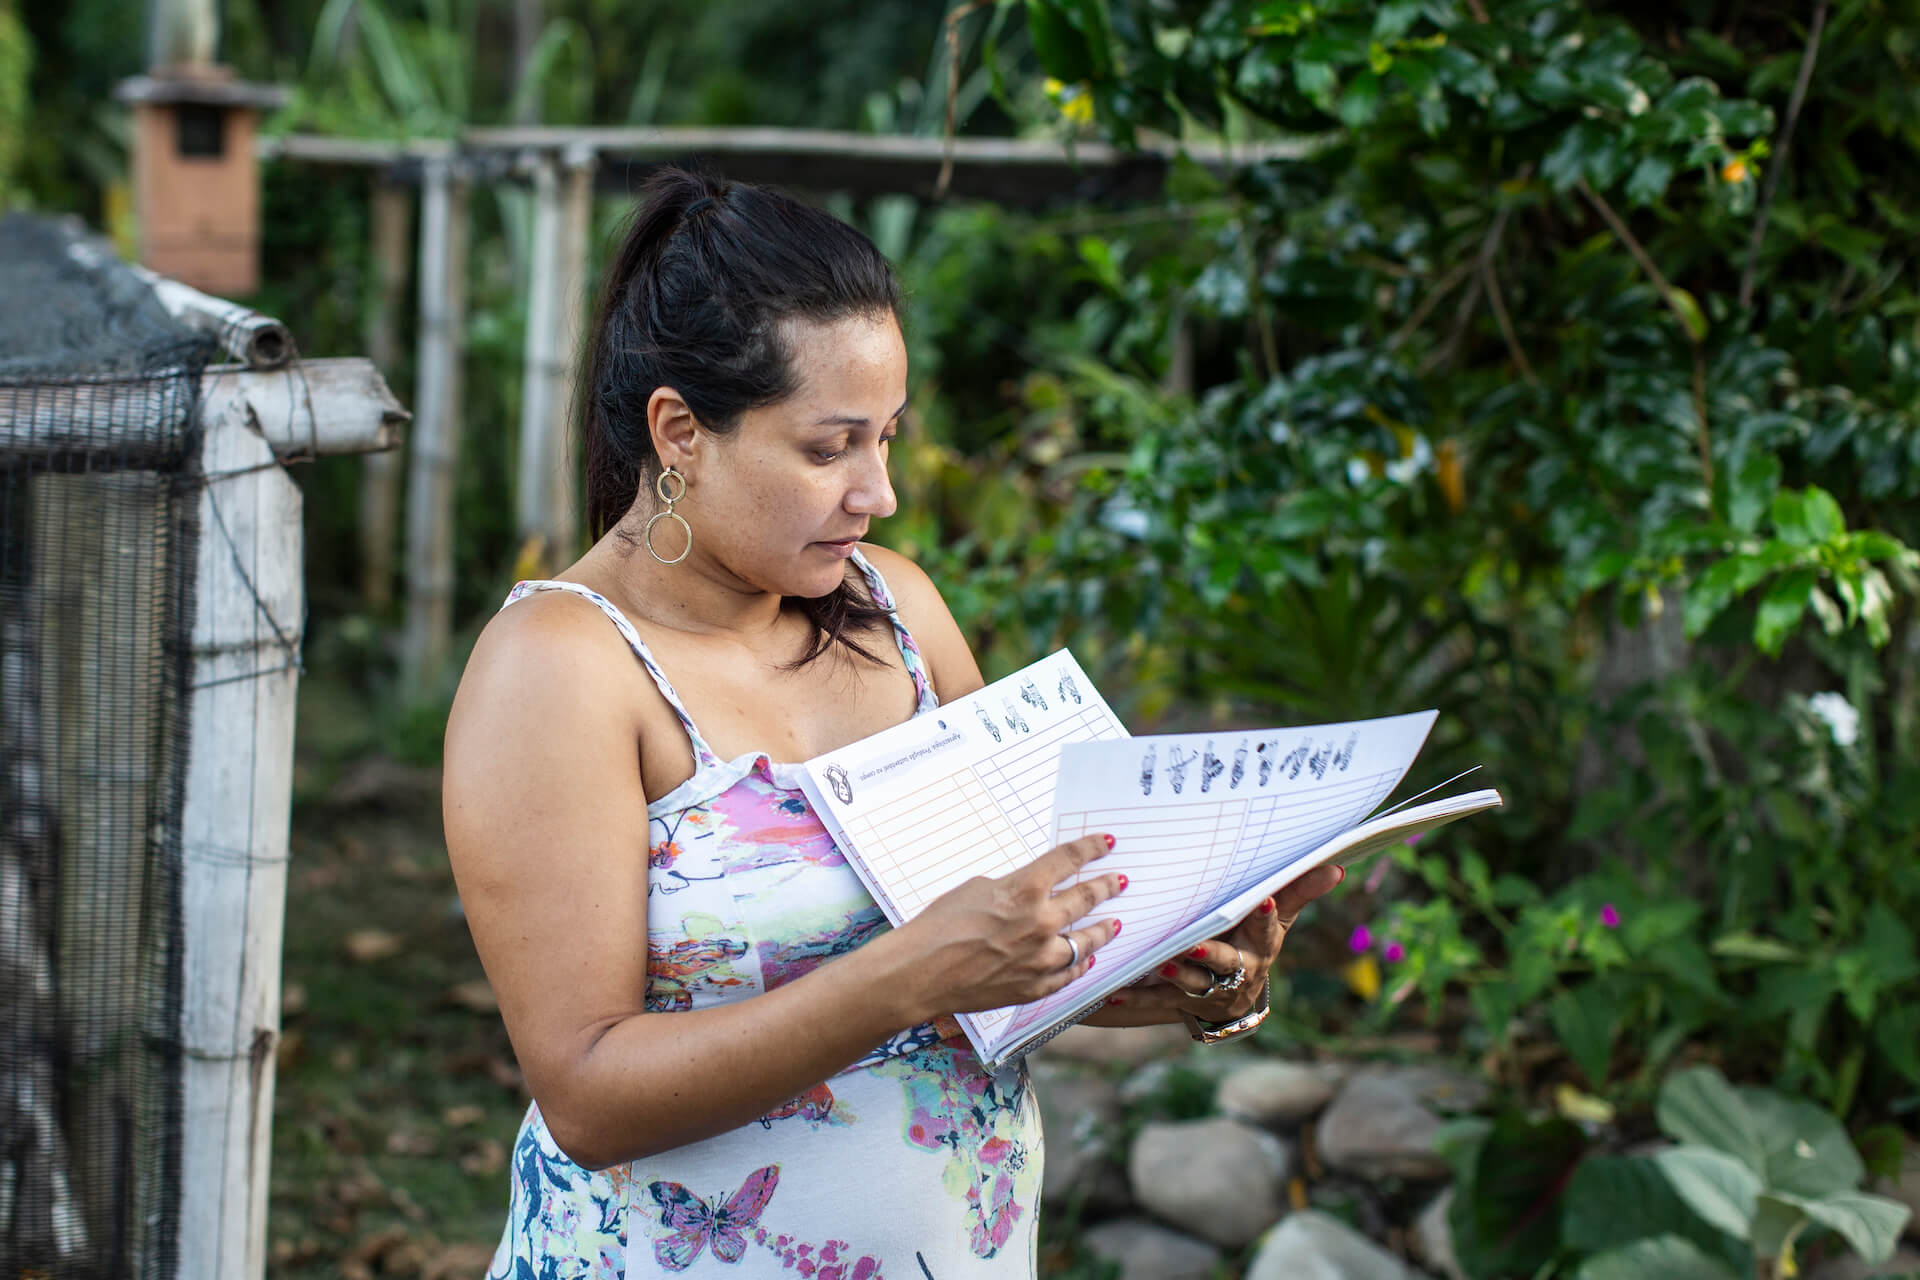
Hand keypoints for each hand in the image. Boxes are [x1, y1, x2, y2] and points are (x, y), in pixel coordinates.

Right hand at [900, 834, 1125, 1018]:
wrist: (921, 972)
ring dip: (1104, 930)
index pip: (1069, 859)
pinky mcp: (1036, 987)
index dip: (1091, 848)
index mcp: (1026, 889)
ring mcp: (1042, 958)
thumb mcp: (978, 888)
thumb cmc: (939, 925)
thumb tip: (1031, 894)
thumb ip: (1013, 890)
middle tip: (1119, 882)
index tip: (1106, 844)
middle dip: (1106, 887)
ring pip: (1087, 941)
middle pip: (1086, 898)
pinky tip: (1088, 958)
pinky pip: (1070, 973)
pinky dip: (1081, 963)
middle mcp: (1042, 922)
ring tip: (1115, 924)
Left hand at [1118, 863, 1344, 1021]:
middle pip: (1225, 963)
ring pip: (1189, 984)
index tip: (1264, 900)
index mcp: (1260, 947)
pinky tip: (1112, 992)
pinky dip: (1134, 998)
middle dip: (1209, 953)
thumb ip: (1298, 891)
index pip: (1266, 929)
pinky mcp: (1176, 1002)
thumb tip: (1334, 866)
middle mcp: (1236, 971)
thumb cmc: (1253, 941)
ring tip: (1156, 963)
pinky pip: (1154, 1002)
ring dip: (1173, 975)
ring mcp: (1206, 990)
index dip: (1265, 916)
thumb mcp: (1278, 919)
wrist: (1232, 999)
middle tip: (1190, 943)